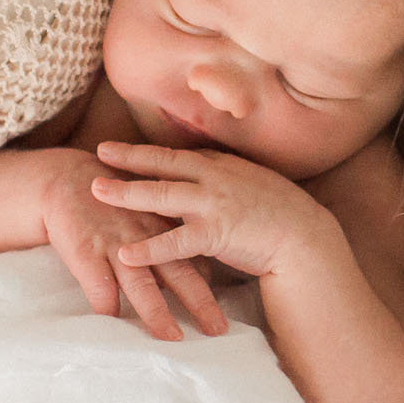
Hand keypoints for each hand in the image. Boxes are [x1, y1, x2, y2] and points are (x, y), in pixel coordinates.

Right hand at [39, 150, 224, 338]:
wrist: (65, 178)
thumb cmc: (112, 203)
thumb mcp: (148, 215)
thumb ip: (172, 243)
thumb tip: (202, 273)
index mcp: (163, 229)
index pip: (194, 260)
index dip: (211, 285)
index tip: (226, 310)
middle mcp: (145, 239)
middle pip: (178, 274)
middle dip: (200, 303)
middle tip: (218, 330)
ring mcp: (115, 246)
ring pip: (141, 284)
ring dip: (157, 311)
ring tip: (172, 337)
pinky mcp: (85, 251)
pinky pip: (98, 285)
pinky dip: (106, 307)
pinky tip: (114, 326)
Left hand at [92, 142, 336, 279]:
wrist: (306, 238)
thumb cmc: (284, 216)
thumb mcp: (256, 185)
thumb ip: (229, 181)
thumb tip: (210, 180)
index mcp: (224, 167)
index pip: (179, 156)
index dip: (147, 152)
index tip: (120, 148)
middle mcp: (215, 178)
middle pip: (164, 164)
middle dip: (129, 157)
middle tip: (99, 151)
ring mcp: (214, 204)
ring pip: (161, 194)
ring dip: (127, 192)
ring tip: (97, 191)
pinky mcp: (216, 233)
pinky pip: (174, 241)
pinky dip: (148, 247)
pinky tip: (125, 253)